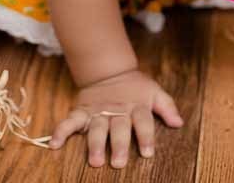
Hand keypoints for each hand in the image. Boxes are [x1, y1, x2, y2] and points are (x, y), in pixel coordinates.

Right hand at [48, 69, 183, 167]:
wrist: (109, 71)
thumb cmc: (135, 87)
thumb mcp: (154, 92)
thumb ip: (166, 106)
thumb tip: (178, 123)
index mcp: (136, 106)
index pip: (143, 121)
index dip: (145, 137)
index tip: (147, 153)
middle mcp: (117, 110)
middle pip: (119, 127)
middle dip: (119, 144)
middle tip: (119, 162)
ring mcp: (98, 111)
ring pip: (96, 128)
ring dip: (95, 144)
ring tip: (96, 160)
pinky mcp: (82, 111)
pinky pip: (69, 121)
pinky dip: (61, 131)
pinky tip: (55, 145)